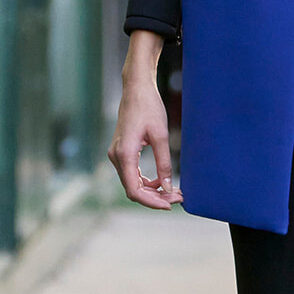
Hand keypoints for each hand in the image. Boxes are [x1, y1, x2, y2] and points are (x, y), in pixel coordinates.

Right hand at [108, 32, 182, 209]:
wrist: (136, 89)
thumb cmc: (149, 108)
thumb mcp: (161, 136)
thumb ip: (164, 164)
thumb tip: (168, 188)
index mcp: (124, 153)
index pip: (134, 190)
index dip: (152, 202)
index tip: (170, 204)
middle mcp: (116, 157)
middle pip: (133, 189)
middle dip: (155, 198)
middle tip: (178, 198)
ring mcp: (116, 155)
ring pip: (132, 183)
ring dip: (152, 191)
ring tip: (173, 191)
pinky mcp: (121, 152)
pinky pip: (132, 174)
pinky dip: (146, 182)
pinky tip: (162, 182)